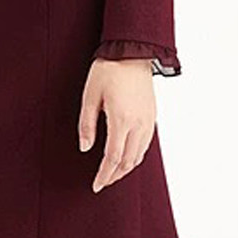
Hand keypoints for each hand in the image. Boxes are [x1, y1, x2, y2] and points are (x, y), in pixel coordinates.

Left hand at [79, 57, 156, 192]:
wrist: (132, 51)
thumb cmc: (108, 70)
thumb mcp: (90, 96)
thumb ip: (87, 124)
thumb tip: (85, 148)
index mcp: (121, 120)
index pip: (113, 158)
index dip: (104, 175)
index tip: (96, 186)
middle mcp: (138, 124)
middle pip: (128, 161)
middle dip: (114, 176)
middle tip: (102, 183)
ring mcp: (148, 121)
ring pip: (139, 155)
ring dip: (126, 168)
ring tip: (112, 173)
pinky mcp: (152, 116)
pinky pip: (146, 144)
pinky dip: (135, 156)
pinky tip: (126, 156)